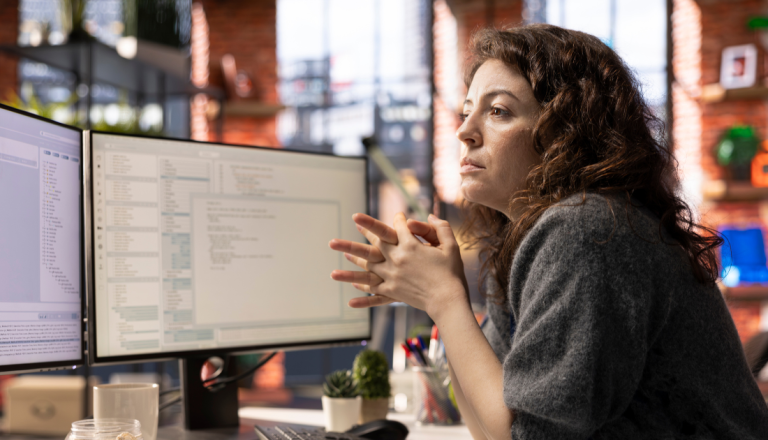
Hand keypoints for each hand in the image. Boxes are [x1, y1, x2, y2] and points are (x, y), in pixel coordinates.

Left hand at [329, 212, 468, 318]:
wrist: (448, 300)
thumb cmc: (452, 273)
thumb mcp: (451, 246)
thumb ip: (440, 228)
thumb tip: (430, 215)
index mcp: (410, 245)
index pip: (398, 226)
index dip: (398, 219)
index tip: (398, 215)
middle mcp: (396, 259)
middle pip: (374, 244)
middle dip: (360, 236)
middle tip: (343, 232)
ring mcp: (392, 276)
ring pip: (368, 268)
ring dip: (352, 265)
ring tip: (336, 265)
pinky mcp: (393, 291)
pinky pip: (375, 291)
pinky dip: (363, 293)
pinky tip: (351, 294)